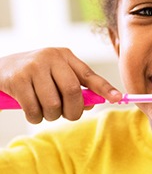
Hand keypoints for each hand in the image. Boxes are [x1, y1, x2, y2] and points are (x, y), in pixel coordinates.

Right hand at [0, 48, 121, 123]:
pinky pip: (33, 110)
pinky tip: (31, 111)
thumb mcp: (57, 75)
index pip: (89, 74)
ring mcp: (33, 67)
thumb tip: (92, 104)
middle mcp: (52, 58)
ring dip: (51, 116)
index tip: (117, 98)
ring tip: (45, 111)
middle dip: (73, 111)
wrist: (0, 69)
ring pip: (53, 104)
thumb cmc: (36, 75)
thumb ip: (76, 87)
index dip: (104, 88)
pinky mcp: (17, 79)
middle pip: (72, 91)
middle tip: (69, 116)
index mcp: (66, 56)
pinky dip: (35, 117)